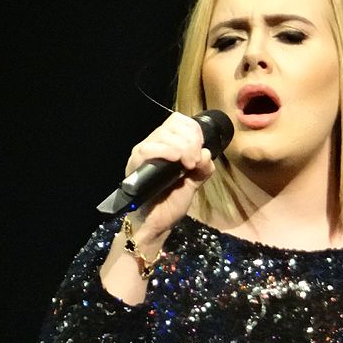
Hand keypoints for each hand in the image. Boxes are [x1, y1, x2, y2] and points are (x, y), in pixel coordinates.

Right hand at [125, 112, 215, 242]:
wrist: (157, 222)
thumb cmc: (172, 201)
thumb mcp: (195, 181)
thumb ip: (203, 167)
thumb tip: (206, 153)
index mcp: (167, 144)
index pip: (179, 121)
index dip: (193, 131)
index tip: (199, 151)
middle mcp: (153, 143)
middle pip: (174, 124)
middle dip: (191, 142)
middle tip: (194, 162)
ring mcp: (143, 152)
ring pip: (163, 134)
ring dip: (182, 148)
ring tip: (187, 166)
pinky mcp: (135, 164)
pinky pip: (149, 148)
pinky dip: (167, 151)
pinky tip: (177, 162)